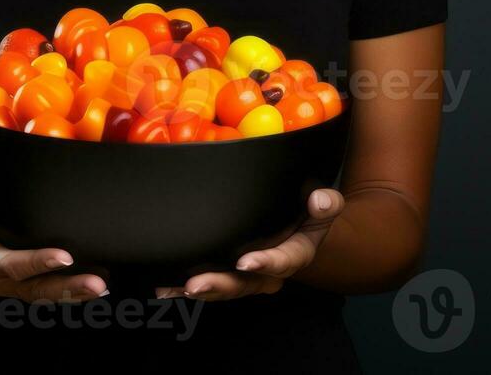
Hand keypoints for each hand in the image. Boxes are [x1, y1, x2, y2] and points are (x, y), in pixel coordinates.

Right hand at [0, 187, 108, 302]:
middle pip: (35, 290)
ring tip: (103, 286)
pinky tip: (101, 278)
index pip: (11, 266)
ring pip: (47, 295)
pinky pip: (54, 290)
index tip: (65, 257)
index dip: (37, 263)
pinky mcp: (31, 282)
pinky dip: (76, 288)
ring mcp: (16, 286)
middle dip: (67, 288)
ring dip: (76, 293)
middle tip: (98, 284)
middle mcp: (0, 281)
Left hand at [154, 188, 344, 300]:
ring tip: (175, 289)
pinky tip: (165, 287)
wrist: (302, 222)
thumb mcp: (323, 202)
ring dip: (201, 289)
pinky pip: (210, 281)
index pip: (283, 261)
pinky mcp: (230, 271)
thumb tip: (318, 201)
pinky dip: (185, 286)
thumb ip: (326, 202)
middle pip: (246, 284)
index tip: (246, 262)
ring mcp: (248, 274)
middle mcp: (270, 270)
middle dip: (220, 285)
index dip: (266, 264)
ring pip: (226, 287)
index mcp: (296, 252)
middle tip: (195, 285)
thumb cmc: (309, 208)